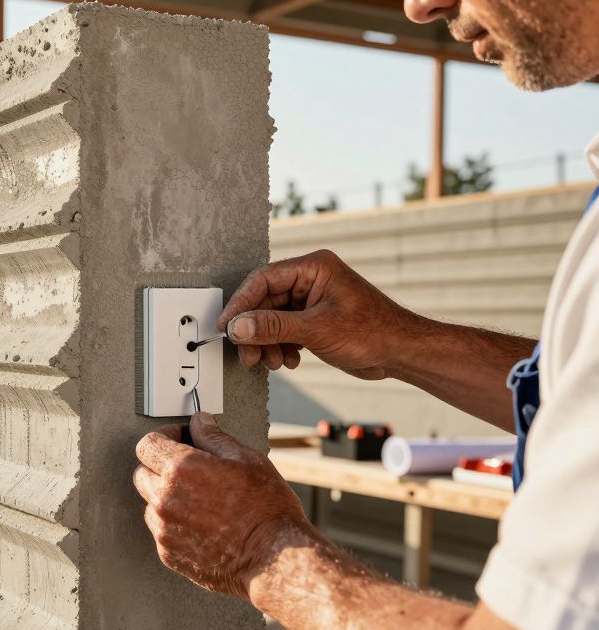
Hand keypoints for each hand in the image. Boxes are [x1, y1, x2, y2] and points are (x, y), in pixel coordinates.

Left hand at [132, 412, 310, 598]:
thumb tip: (199, 422)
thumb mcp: (247, 460)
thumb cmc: (266, 510)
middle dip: (161, 466)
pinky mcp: (168, 553)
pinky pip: (161, 529)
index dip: (164, 437)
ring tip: (201, 501)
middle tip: (191, 470)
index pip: (148, 444)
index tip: (178, 440)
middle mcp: (165, 498)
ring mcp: (164, 528)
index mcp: (181, 469)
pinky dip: (174, 523)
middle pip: (143, 472)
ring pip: (150, 503)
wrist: (274, 559)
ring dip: (166, 496)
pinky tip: (202, 524)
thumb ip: (214, 438)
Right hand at [217, 249, 418, 378]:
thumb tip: (237, 327)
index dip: (241, 304)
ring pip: (272, 319)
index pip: (263, 280)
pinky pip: (284, 330)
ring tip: (271, 361)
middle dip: (254, 330)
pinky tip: (288, 361)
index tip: (226, 326)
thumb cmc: (373, 331)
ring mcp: (311, 301)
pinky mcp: (314, 320)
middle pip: (264, 302)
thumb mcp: (316, 329)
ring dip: (267, 343)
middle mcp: (310, 280)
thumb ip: (273, 327)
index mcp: (313, 268)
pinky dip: (280, 347)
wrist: (401, 353)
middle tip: (247, 353)